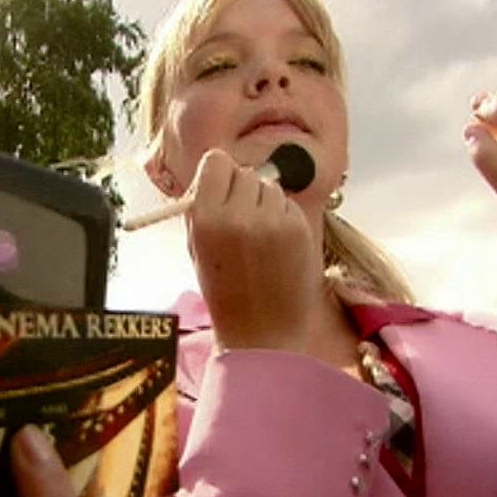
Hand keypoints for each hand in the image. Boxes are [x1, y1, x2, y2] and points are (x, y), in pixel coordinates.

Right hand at [185, 148, 324, 352]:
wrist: (262, 334)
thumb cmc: (225, 292)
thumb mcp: (197, 249)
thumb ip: (203, 208)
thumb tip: (217, 171)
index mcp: (205, 219)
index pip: (216, 161)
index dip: (219, 176)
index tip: (222, 193)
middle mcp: (238, 215)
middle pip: (244, 172)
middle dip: (243, 192)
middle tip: (243, 222)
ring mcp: (272, 221)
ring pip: (269, 186)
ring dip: (265, 203)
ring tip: (261, 238)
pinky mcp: (299, 229)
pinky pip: (288, 204)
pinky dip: (284, 217)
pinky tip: (279, 246)